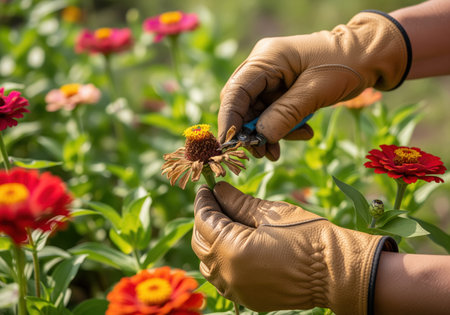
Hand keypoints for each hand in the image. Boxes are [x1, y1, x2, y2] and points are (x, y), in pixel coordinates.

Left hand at [192, 182, 396, 313]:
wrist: (336, 272)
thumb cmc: (307, 236)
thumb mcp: (270, 213)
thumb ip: (238, 202)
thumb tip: (218, 189)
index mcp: (232, 250)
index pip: (204, 221)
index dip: (203, 201)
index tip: (207, 188)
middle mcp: (228, 275)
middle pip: (201, 243)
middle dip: (204, 220)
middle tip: (215, 202)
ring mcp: (237, 291)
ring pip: (208, 263)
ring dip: (210, 241)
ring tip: (224, 222)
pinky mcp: (247, 299)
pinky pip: (223, 278)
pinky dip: (222, 260)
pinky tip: (234, 245)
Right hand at [218, 11, 410, 160]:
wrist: (370, 56)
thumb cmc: (346, 64)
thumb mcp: (315, 91)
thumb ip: (286, 114)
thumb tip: (261, 137)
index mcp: (267, 58)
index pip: (236, 91)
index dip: (229, 120)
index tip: (229, 146)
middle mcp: (264, 66)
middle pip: (242, 103)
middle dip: (249, 131)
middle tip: (261, 152)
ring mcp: (272, 77)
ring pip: (256, 112)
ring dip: (266, 133)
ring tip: (278, 151)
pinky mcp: (282, 88)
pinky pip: (272, 113)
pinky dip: (282, 127)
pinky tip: (302, 134)